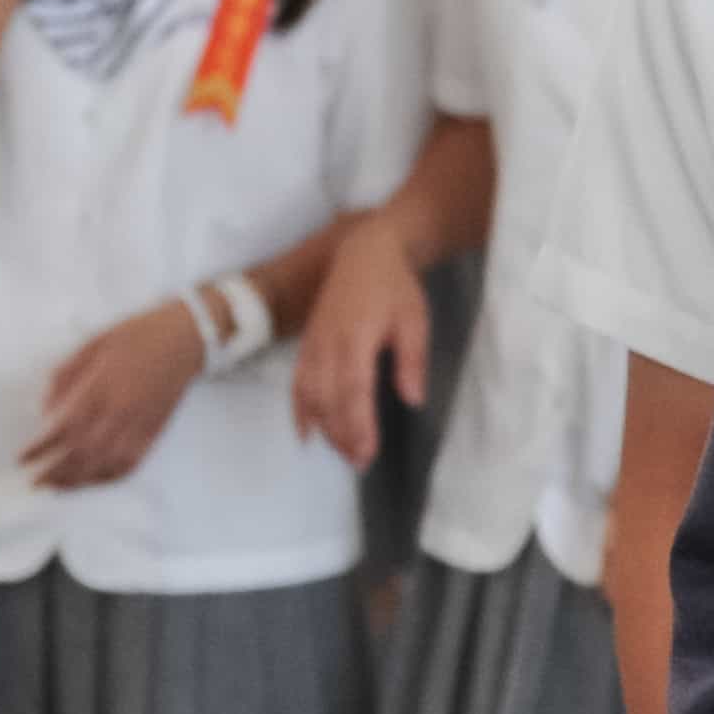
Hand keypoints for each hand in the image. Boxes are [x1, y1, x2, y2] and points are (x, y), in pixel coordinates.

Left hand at [20, 298, 209, 488]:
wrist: (185, 338)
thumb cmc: (137, 336)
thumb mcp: (93, 343)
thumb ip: (66, 375)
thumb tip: (44, 409)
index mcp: (100, 386)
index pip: (64, 427)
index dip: (41, 447)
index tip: (23, 459)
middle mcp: (118, 410)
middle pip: (81, 452)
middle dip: (54, 472)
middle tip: (35, 483)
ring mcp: (138, 424)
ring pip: (104, 463)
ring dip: (78, 480)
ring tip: (57, 488)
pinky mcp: (153, 432)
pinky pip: (130, 463)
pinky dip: (108, 477)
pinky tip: (94, 481)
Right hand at [290, 246, 429, 467]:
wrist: (364, 252)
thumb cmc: (395, 287)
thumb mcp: (415, 321)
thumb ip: (412, 361)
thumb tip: (413, 399)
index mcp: (356, 338)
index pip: (353, 391)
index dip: (358, 425)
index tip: (367, 452)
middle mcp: (328, 343)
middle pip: (328, 399)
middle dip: (342, 435)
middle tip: (359, 462)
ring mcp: (314, 344)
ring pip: (310, 395)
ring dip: (323, 427)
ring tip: (342, 452)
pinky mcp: (308, 344)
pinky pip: (298, 382)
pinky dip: (299, 410)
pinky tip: (306, 434)